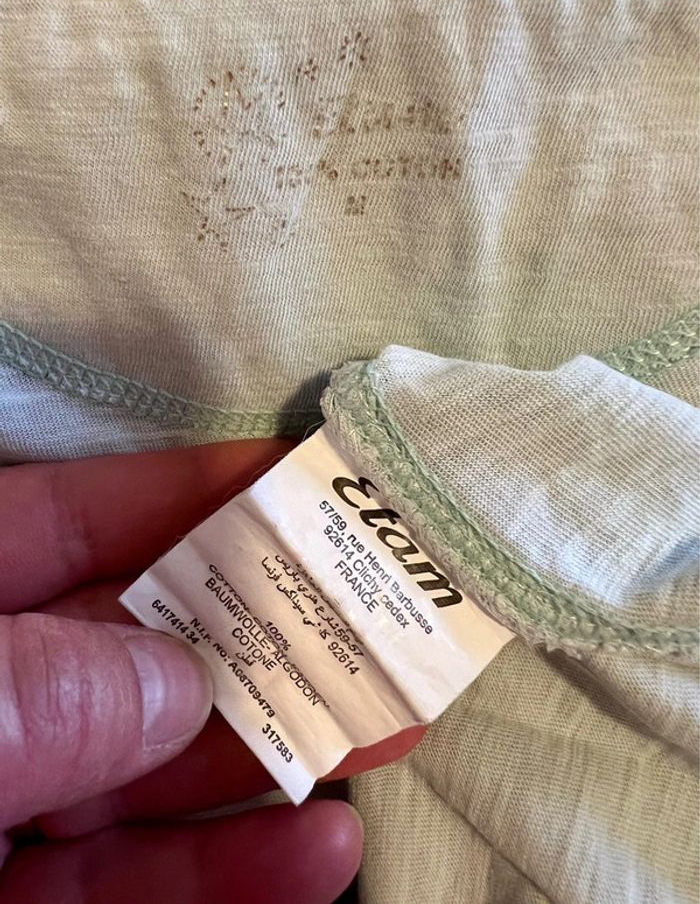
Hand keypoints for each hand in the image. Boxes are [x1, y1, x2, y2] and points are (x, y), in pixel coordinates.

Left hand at [0, 439, 423, 902]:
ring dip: (272, 753)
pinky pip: (130, 888)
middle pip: (139, 645)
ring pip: (154, 767)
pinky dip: (223, 874)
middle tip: (375, 615)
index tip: (293, 476)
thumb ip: (32, 695)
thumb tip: (175, 682)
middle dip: (259, 633)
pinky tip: (322, 854)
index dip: (183, 494)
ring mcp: (3, 805)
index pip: (69, 524)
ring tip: (388, 729)